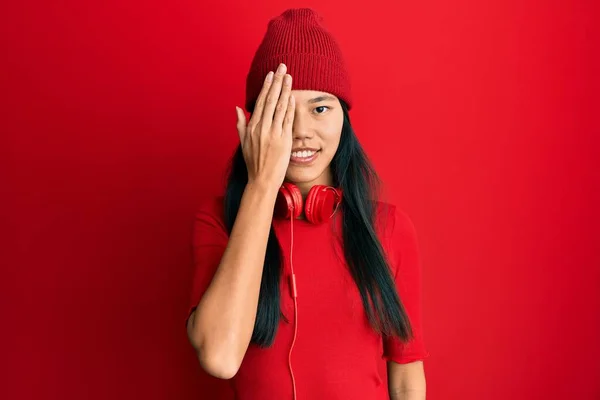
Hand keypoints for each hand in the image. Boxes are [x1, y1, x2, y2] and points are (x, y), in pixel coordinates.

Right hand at [236, 63, 294, 188]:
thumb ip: (240, 124)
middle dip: (277, 81)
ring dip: (285, 90)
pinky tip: (293, 96)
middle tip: (282, 67)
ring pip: (280, 107)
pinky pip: (288, 120)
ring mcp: (273, 134)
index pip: (260, 102)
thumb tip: (237, 108)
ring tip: (290, 77)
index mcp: (252, 127)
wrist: (262, 181)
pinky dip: (290, 107)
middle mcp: (262, 128)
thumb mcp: (243, 142)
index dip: (266, 86)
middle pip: (271, 99)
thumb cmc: (254, 163)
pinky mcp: (284, 140)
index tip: (270, 74)